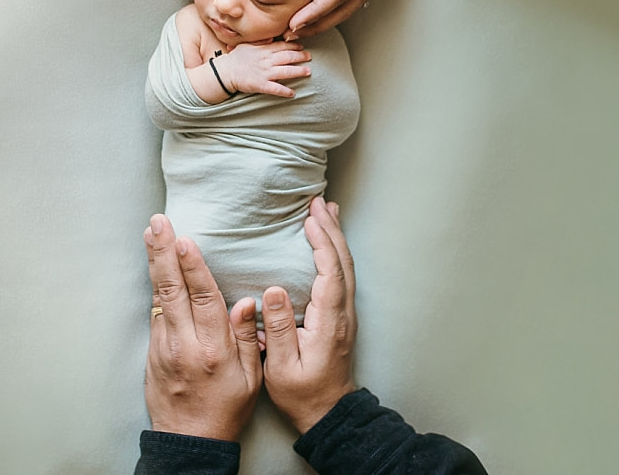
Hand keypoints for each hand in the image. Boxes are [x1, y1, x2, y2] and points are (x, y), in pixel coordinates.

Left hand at [143, 214, 262, 440]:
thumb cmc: (226, 408)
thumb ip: (249, 338)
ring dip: (155, 261)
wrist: (190, 440)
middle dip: (164, 252)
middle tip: (158, 223)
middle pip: (172, 289)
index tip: (186, 240)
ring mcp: (164, 346)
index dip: (193, 267)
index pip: (203, 299)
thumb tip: (248, 301)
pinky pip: (155, 310)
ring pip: (159, 295)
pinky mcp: (152, 350)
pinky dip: (155, 284)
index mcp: (214, 349)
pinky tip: (155, 263)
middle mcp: (185, 344)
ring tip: (151, 232)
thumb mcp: (252, 379)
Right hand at [215, 41, 310, 97]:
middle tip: (309, 57)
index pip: (282, 46)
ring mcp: (264, 73)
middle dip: (300, 56)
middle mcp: (266, 60)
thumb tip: (271, 37)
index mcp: (263, 50)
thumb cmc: (235, 58)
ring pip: (285, 71)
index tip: (301, 46)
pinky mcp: (261, 85)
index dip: (294, 46)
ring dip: (298, 71)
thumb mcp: (246, 45)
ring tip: (308, 72)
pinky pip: (275, 88)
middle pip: (287, 57)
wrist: (224, 72)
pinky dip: (285, 91)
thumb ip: (260, 41)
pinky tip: (292, 93)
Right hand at [261, 197, 357, 432]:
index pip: (330, 274)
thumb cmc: (302, 394)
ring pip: (346, 267)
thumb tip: (272, 290)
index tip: (309, 220)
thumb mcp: (281, 367)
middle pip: (343, 263)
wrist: (328, 414)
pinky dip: (334, 252)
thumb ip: (277, 329)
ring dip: (335, 237)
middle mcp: (342, 315)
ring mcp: (344, 315)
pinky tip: (326, 242)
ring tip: (326, 211)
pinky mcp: (339, 317)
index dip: (322, 244)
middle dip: (331, 230)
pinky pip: (341, 275)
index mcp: (328, 323)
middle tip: (318, 203)